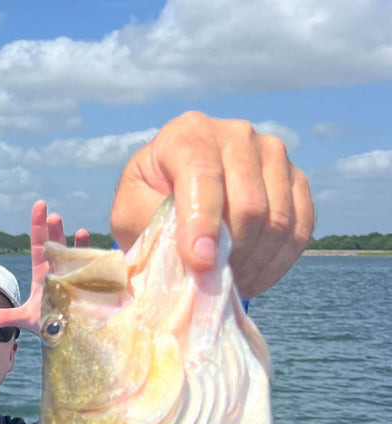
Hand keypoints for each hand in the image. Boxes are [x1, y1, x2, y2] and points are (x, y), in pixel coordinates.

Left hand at [0, 200, 89, 335]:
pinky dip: (92, 257)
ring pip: (73, 254)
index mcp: (42, 272)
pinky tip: (96, 252)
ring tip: (79, 230)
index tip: (40, 205)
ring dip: (76, 242)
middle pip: (55, 244)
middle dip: (54, 230)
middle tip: (53, 216)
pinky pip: (90, 266)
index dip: (38, 226)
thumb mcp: (24, 319)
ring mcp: (73, 274)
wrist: (66, 335)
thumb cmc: (45, 322)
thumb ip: (4, 317)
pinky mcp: (87, 283)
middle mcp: (58, 269)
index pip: (38, 244)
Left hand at [110, 112, 313, 297]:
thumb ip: (151, 224)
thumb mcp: (130, 212)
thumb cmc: (146, 205)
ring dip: (253, 263)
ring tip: (226, 283)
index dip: (203, 223)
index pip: (203, 174)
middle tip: (210, 282)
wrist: (173, 193)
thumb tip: (195, 252)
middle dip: (230, 253)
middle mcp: (236, 134)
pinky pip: (300, 228)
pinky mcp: (295, 180)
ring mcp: (272, 154)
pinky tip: (251, 279)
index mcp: (188, 134)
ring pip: (278, 219)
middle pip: (249, 203)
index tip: (199, 262)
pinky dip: (276, 263)